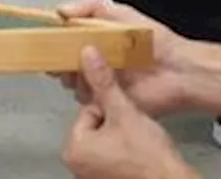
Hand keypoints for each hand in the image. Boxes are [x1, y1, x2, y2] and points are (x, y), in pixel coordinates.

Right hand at [53, 0, 191, 116]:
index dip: (52, 40)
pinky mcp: (107, 102)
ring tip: (86, 69)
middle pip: (62, 63)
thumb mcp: (121, 13)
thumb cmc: (153, 41)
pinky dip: (87, 94)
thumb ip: (89, 7)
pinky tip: (96, 84)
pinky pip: (86, 101)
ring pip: (72, 83)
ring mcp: (100, 84)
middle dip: (58, 60)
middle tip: (63, 56)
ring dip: (74, 77)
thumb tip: (60, 10)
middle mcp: (95, 63)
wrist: (178, 70)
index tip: (45, 38)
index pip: (64, 41)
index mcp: (96, 41)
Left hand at [62, 47, 200, 178]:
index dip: (111, 110)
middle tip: (134, 132)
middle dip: (114, 124)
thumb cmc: (148, 154)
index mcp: (73, 149)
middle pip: (94, 126)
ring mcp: (90, 176)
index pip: (88, 112)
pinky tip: (139, 155)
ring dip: (119, 137)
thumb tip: (88, 53)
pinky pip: (111, 157)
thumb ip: (104, 82)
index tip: (127, 118)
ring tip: (138, 143)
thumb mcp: (124, 111)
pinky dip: (123, 153)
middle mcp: (76, 166)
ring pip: (104, 141)